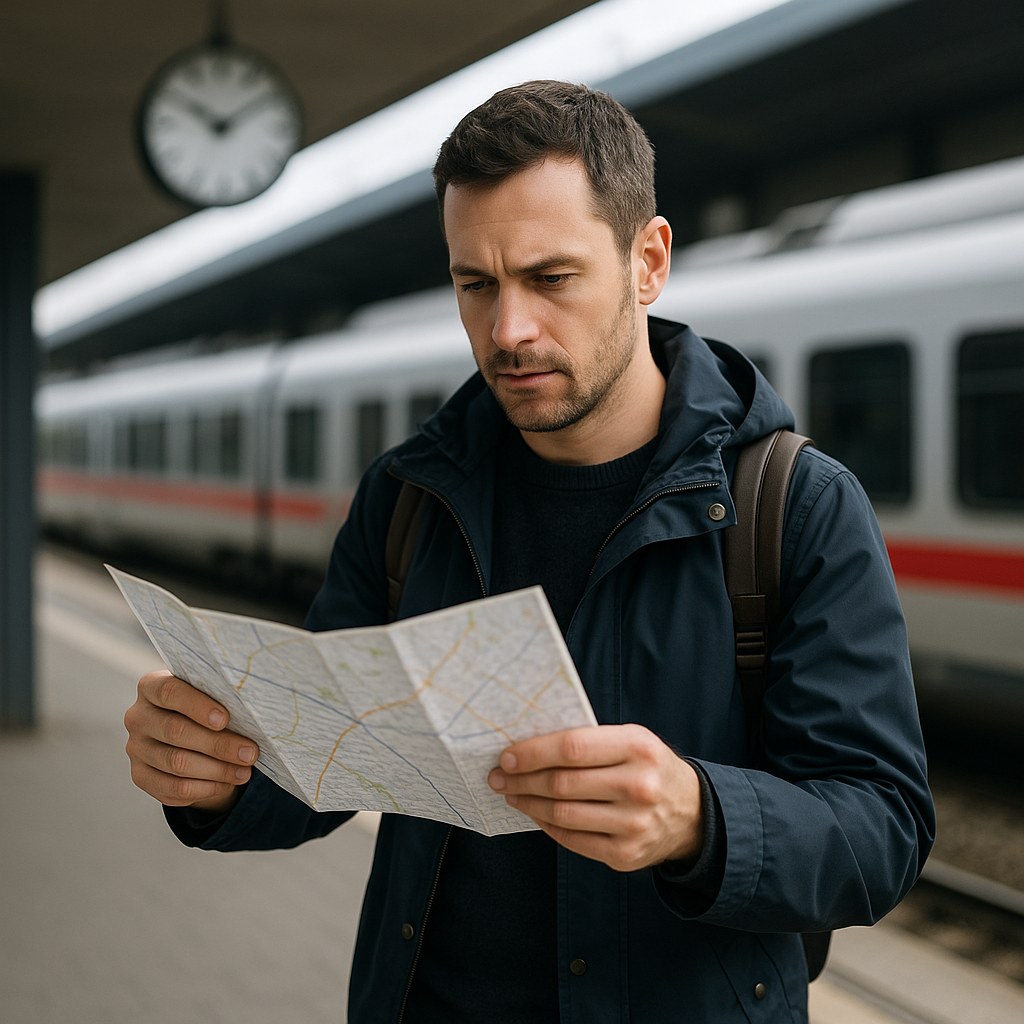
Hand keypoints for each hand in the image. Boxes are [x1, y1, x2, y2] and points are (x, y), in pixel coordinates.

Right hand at [124, 670, 258, 813]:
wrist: (190, 737)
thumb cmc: (206, 709)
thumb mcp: (211, 697)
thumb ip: (222, 700)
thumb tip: (250, 715)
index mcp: (152, 687)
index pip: (169, 691)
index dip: (197, 706)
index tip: (226, 719)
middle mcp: (138, 717)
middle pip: (176, 731)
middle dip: (218, 744)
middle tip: (250, 753)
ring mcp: (136, 748)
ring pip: (177, 763)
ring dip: (217, 769)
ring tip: (245, 771)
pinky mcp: (141, 776)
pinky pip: (173, 787)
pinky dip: (205, 788)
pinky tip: (226, 783)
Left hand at [488, 724, 702, 872]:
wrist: (692, 812)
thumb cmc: (648, 767)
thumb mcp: (631, 740)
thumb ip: (588, 741)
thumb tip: (528, 748)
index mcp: (638, 747)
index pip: (572, 748)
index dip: (533, 752)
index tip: (507, 755)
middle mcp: (638, 786)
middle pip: (562, 783)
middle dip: (522, 779)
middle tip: (498, 775)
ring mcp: (633, 825)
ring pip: (562, 814)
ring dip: (528, 803)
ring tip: (512, 792)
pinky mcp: (625, 855)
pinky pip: (572, 839)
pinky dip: (546, 824)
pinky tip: (535, 812)